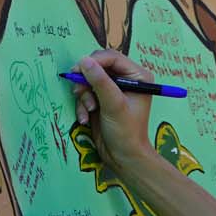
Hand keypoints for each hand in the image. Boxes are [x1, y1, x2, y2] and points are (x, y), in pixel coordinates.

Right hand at [71, 48, 153, 170]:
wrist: (123, 158)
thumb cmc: (126, 133)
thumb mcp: (114, 105)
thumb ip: (100, 82)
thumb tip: (84, 61)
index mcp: (138, 76)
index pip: (112, 57)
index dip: (94, 61)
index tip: (78, 70)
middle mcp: (126, 79)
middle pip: (98, 66)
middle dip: (87, 81)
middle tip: (79, 91)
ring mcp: (112, 89)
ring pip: (88, 80)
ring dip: (84, 95)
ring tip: (89, 110)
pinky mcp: (101, 100)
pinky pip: (85, 93)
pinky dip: (82, 105)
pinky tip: (85, 118)